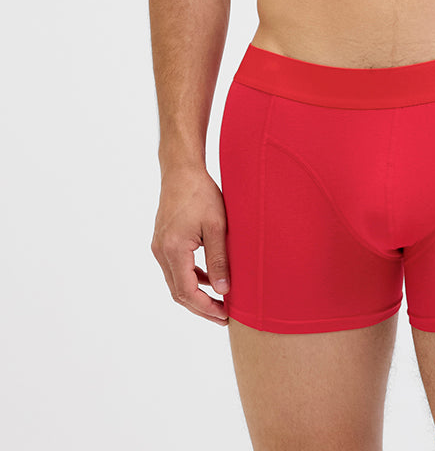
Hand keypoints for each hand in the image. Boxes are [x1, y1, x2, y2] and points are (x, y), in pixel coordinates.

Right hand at [151, 166, 229, 324]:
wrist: (181, 170)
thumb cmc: (201, 193)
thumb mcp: (217, 226)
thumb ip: (219, 260)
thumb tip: (223, 290)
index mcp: (173, 249)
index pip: (186, 292)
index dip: (205, 308)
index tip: (225, 315)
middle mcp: (161, 251)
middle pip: (178, 292)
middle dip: (201, 306)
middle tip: (224, 315)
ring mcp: (160, 246)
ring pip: (175, 281)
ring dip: (196, 294)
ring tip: (219, 301)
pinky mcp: (163, 240)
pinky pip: (175, 268)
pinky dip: (191, 277)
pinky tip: (208, 278)